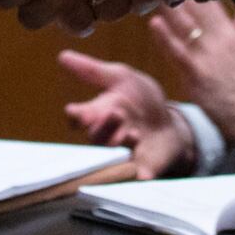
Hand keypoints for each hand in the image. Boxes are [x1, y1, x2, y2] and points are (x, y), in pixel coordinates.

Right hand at [58, 50, 196, 178]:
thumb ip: (93, 70)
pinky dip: (136, 176)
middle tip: (115, 113)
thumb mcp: (121, 78)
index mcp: (98, 114)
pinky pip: (133, 178)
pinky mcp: (139, 171)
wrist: (171, 124)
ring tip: (133, 133)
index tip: (76, 111)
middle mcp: (105, 137)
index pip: (79, 118)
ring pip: (111, 155)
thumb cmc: (140, 102)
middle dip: (103, 126)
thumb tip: (63, 56)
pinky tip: (141, 174)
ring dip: (119, 143)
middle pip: (95, 136)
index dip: (76, 116)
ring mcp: (121, 155)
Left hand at [148, 1, 234, 145]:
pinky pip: (177, 52)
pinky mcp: (195, 74)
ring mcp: (206, 56)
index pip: (212, 5)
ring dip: (167, 9)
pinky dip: (165, 37)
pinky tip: (154, 23)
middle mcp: (219, 40)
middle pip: (195, 10)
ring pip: (184, 26)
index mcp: (232, 35)